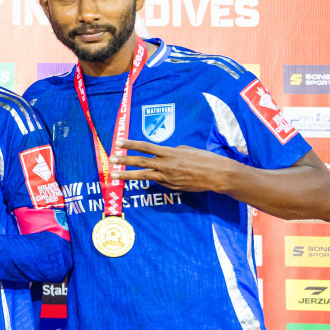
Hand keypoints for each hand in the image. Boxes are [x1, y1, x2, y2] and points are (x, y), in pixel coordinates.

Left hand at [112, 139, 233, 193]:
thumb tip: (162, 155)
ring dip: (127, 175)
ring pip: (143, 175)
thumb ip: (172, 152)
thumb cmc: (205, 159)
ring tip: (114, 175)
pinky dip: (152, 179)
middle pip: (140, 162)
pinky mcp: (171, 187)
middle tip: (111, 159)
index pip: (145, 147)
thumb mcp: (187, 150)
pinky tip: (146, 178)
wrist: (218, 175)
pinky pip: (158, 182)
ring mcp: (167, 178)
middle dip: (124, 160)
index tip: (118, 142)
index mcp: (169, 153)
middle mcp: (166, 165)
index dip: (130, 144)